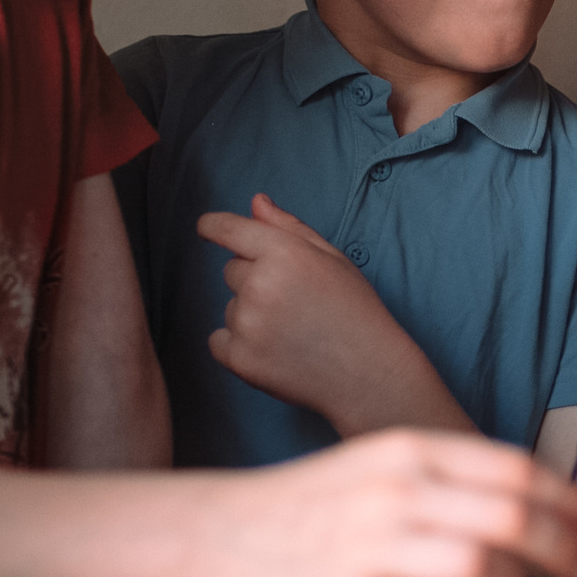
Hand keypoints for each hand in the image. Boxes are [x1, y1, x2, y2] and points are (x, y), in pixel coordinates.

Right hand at [183, 429, 576, 576]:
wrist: (213, 532)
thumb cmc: (309, 502)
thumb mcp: (377, 463)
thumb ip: (445, 474)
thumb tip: (525, 494)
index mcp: (409, 452)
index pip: (513, 468)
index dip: (566, 499)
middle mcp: (397, 493)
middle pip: (513, 517)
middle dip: (562, 549)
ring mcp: (373, 549)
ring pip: (483, 570)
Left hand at [196, 195, 469, 436]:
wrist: (369, 374)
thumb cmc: (356, 312)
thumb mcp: (333, 260)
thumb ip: (291, 228)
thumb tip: (256, 202)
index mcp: (285, 254)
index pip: (229, 229)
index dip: (214, 226)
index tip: (206, 227)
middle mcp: (260, 285)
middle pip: (232, 271)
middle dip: (255, 279)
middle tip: (295, 302)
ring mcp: (247, 324)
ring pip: (231, 307)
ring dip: (252, 315)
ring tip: (294, 332)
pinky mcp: (240, 359)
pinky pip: (220, 341)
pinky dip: (240, 346)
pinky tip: (276, 351)